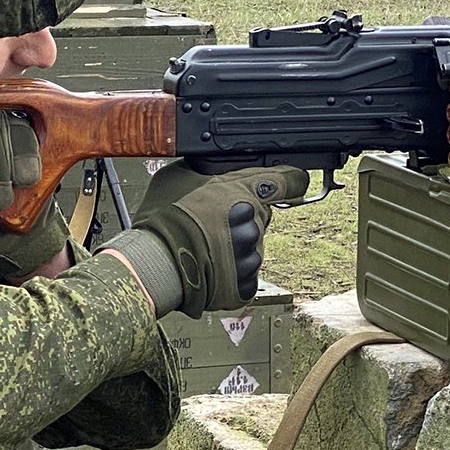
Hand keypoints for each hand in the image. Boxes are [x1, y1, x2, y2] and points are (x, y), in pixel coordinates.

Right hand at [102, 164, 305, 317]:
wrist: (154, 264)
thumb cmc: (162, 219)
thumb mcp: (178, 175)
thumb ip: (204, 169)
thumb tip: (209, 166)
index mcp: (243, 192)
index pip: (285, 182)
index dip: (291, 181)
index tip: (295, 182)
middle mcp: (254, 222)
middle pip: (261, 216)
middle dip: (243, 218)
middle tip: (213, 223)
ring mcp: (252, 255)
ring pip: (253, 246)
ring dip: (236, 246)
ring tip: (206, 247)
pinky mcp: (246, 283)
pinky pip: (245, 274)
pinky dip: (231, 273)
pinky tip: (210, 266)